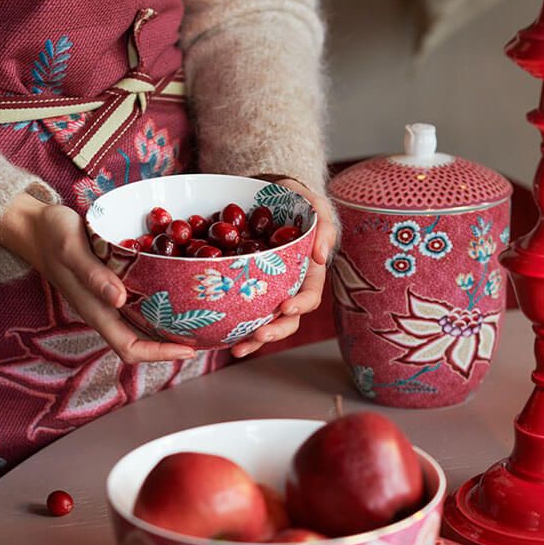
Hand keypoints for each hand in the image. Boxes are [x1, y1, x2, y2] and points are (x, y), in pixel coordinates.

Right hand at [0, 194, 196, 363]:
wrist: (34, 225)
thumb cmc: (52, 235)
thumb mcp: (71, 249)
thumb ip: (93, 275)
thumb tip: (120, 300)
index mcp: (95, 310)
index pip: (130, 348)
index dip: (160, 354)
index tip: (189, 349)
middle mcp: (105, 311)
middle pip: (142, 342)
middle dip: (173, 344)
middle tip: (207, 334)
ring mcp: (109, 300)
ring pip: (143, 324)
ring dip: (170, 327)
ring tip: (201, 319)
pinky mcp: (112, 285)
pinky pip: (141, 303)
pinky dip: (162, 304)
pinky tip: (181, 293)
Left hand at [231, 177, 337, 357]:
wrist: (266, 196)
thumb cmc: (295, 201)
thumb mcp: (313, 205)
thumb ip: (324, 226)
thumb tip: (322, 257)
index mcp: (308, 274)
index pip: (310, 296)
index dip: (300, 305)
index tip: (286, 306)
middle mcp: (288, 288)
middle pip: (287, 319)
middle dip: (275, 331)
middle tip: (259, 335)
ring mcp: (266, 292)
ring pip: (264, 323)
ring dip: (253, 339)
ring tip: (237, 348)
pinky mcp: (245, 289)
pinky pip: (240, 312)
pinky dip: (231, 326)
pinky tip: (218, 337)